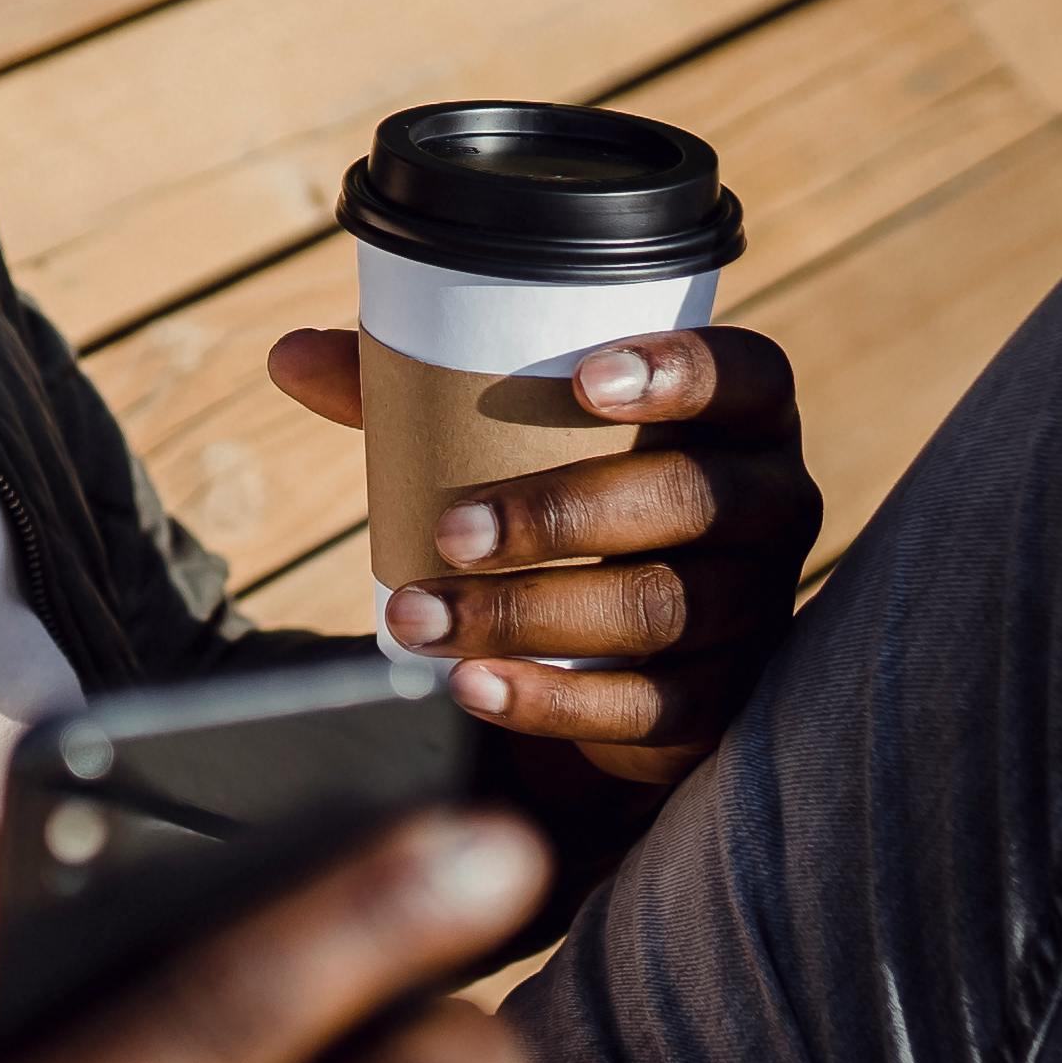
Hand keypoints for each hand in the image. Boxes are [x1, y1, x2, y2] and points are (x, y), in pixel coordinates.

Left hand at [267, 323, 820, 791]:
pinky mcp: (720, 700)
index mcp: (742, 418)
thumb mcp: (514, 437)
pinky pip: (646, 706)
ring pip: (656, 607)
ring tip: (417, 616)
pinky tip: (472, 686)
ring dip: (526, 611)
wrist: (631, 640)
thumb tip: (290, 356)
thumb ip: (418, 393)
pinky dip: (550, 698)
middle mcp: (772, 505)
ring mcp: (753, 608)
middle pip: (688, 499)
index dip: (679, 372)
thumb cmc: (576, 493)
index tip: (581, 382)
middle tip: (446, 529)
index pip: (747, 374)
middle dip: (560, 512)